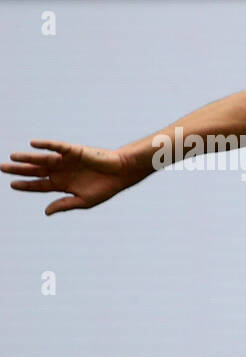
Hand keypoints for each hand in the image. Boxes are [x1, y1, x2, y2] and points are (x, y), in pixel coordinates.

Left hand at [3, 140, 143, 213]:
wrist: (121, 173)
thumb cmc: (106, 188)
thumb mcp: (84, 201)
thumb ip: (64, 205)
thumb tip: (45, 212)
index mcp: (63, 184)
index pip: (40, 184)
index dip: (26, 185)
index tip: (12, 184)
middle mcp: (61, 171)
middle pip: (36, 171)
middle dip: (19, 170)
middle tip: (2, 167)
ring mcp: (66, 160)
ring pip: (42, 159)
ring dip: (28, 158)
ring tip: (12, 157)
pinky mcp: (73, 151)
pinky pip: (56, 147)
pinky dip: (46, 145)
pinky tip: (33, 144)